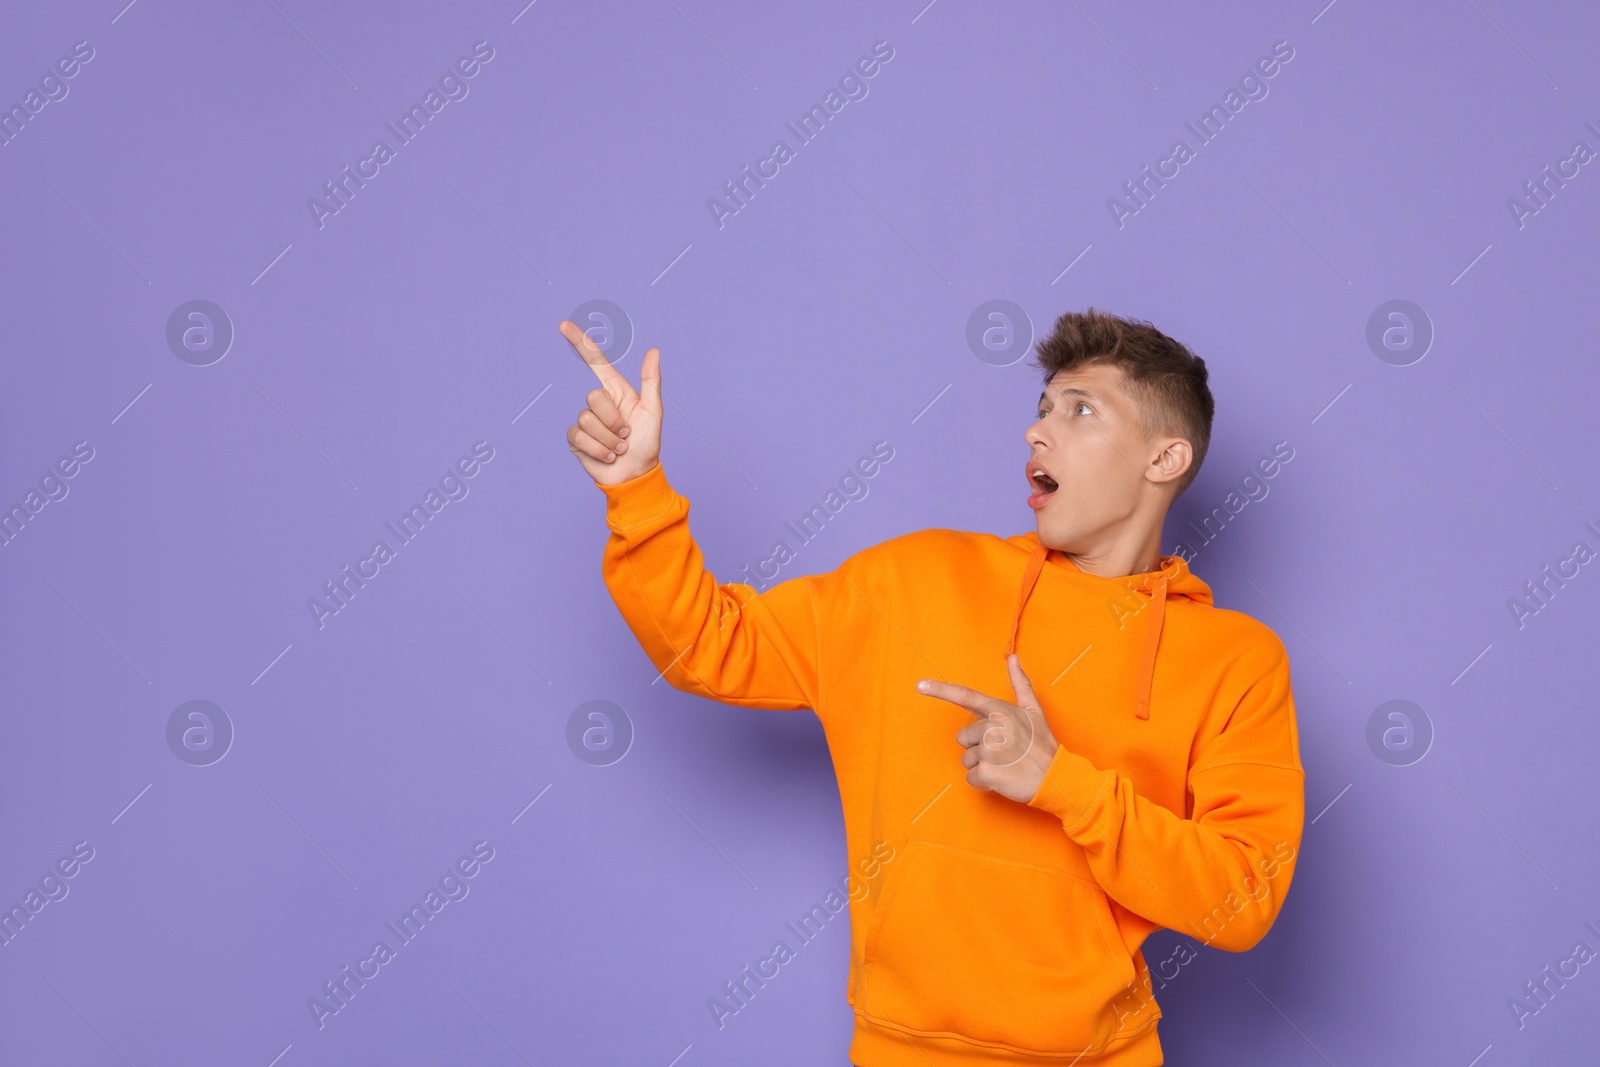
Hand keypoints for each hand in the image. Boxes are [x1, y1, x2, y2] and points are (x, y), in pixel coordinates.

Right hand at [559, 319, 661, 485]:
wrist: (635, 475)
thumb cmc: (647, 445)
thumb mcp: (653, 411)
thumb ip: (651, 381)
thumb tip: (654, 351)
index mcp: (616, 392)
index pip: (595, 362)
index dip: (580, 343)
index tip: (563, 325)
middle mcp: (599, 404)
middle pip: (594, 397)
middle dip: (614, 421)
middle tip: (626, 436)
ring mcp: (586, 421)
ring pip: (588, 419)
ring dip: (608, 439)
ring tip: (619, 448)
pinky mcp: (576, 440)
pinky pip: (579, 436)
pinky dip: (598, 449)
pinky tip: (607, 456)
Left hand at [917, 654, 1060, 803]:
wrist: (1057, 777)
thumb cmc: (1043, 745)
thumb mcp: (1034, 711)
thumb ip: (1020, 684)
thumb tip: (1013, 657)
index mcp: (1000, 711)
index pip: (966, 696)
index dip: (941, 690)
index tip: (919, 685)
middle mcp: (992, 727)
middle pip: (964, 738)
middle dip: (979, 748)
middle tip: (1005, 753)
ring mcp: (988, 750)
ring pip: (967, 759)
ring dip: (982, 766)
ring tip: (1006, 766)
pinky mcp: (987, 772)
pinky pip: (972, 778)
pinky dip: (985, 782)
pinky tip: (1003, 779)